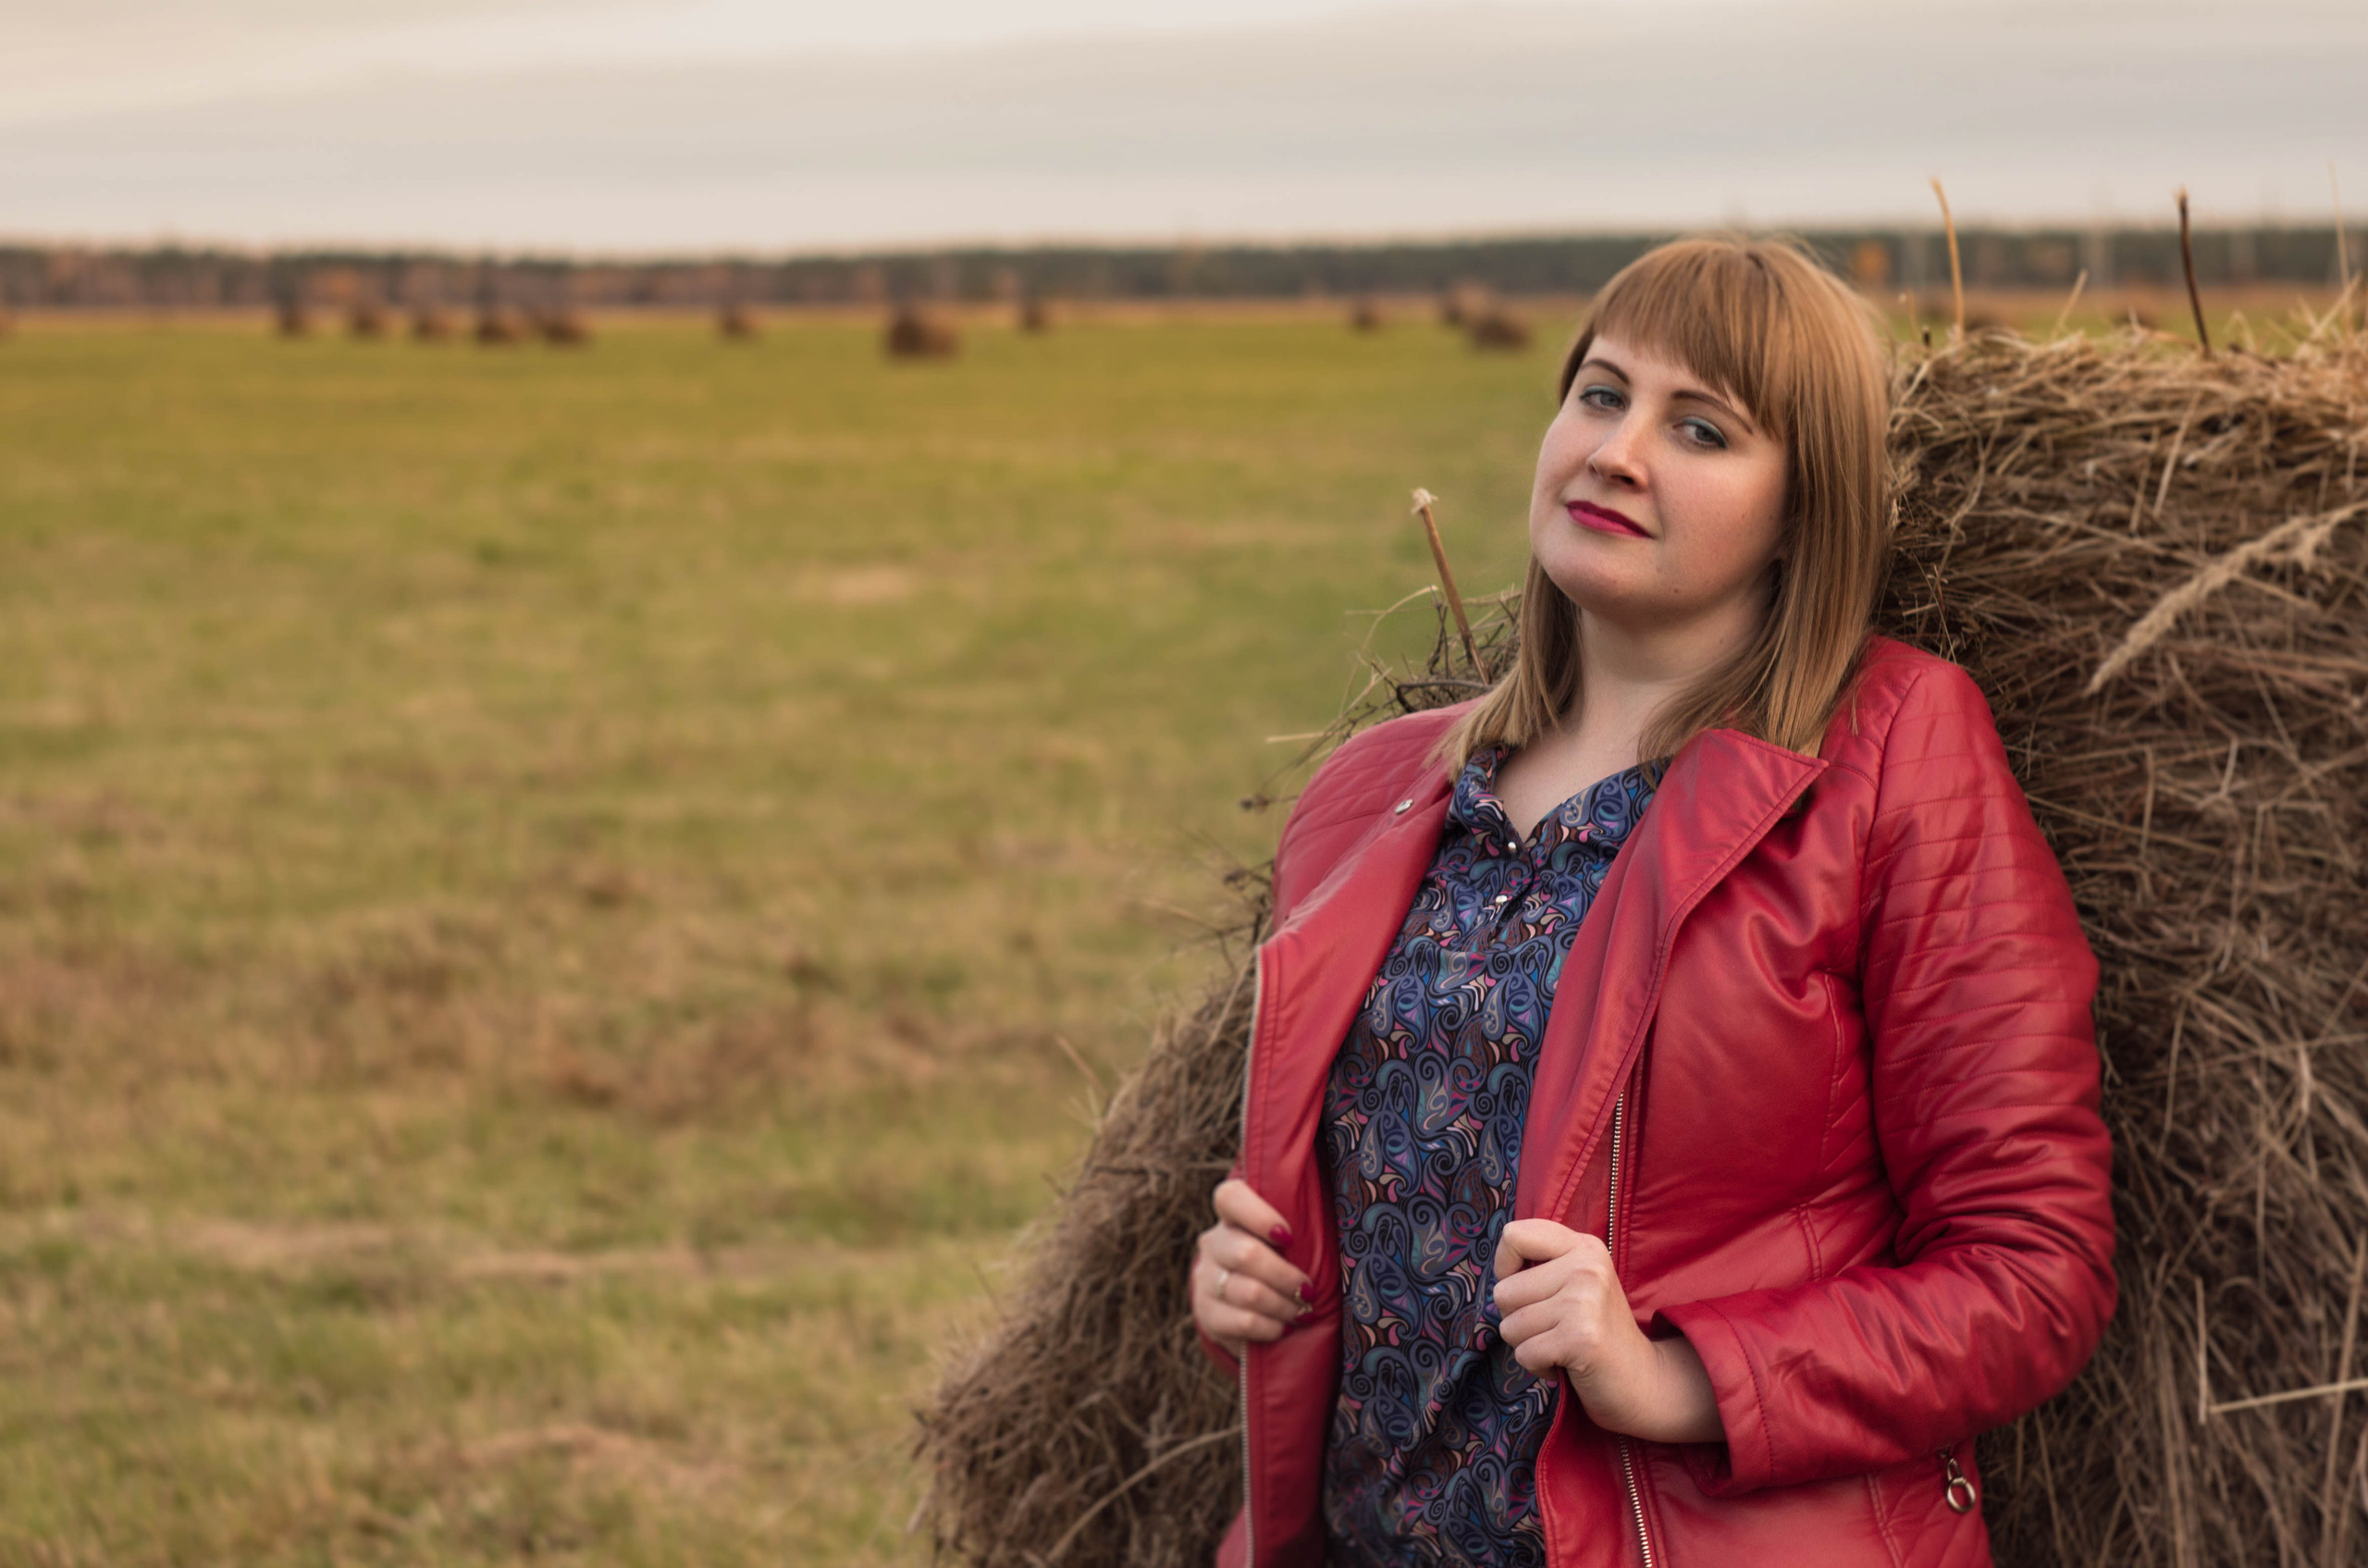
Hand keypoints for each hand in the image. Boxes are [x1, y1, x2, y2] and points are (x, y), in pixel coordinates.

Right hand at [1191, 1179, 1311, 1360]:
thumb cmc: (1281, 1264)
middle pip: (1245, 1254)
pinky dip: (1272, 1327)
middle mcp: (1213, 1243)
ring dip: (1283, 1306)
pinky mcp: (1207, 1315)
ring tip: (1301, 1312)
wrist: (1247, 1309)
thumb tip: (1333, 1232)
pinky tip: (1284, 1328)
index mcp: (1232, 1216)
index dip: (1259, 1216)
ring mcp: (1205, 1279)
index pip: (1230, 1198)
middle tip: (1308, 1291)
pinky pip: (1244, 1322)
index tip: (1289, 1237)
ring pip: (1248, 1292)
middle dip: (1285, 1276)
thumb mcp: (1286, 1243)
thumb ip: (1298, 1231)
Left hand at [1491, 1219, 1722, 1444]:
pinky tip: (1566, 1363)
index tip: (1527, 1289)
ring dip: (1528, 1345)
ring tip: (1561, 1345)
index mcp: (1583, 1246)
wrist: (1643, 1380)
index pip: (1513, 1235)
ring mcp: (1584, 1301)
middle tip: (1553, 1328)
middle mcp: (1586, 1266)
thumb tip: (1497, 1274)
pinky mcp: (1581, 1338)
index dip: (1505, 1267)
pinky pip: (1524, 1354)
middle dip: (1517, 1319)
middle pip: (1503, 1291)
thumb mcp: (1574, 1282)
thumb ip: (1540, 1266)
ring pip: (1509, 1326)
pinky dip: (1538, 1367)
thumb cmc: (1594, 1331)